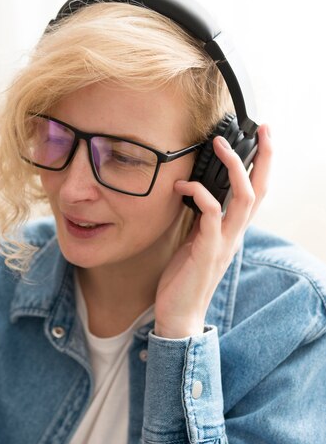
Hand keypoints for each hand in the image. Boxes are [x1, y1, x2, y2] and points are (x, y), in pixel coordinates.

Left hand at [154, 124, 271, 338]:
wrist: (179, 314)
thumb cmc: (185, 278)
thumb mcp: (196, 242)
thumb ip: (202, 221)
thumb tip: (198, 196)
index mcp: (232, 232)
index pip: (256, 193)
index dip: (262, 165)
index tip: (262, 138)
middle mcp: (234, 235)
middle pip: (260, 191)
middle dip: (264, 158)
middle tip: (261, 129)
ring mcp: (223, 243)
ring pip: (244, 199)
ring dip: (234, 168)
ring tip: (220, 145)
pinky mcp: (207, 251)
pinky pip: (211, 216)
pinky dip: (200, 195)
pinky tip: (183, 186)